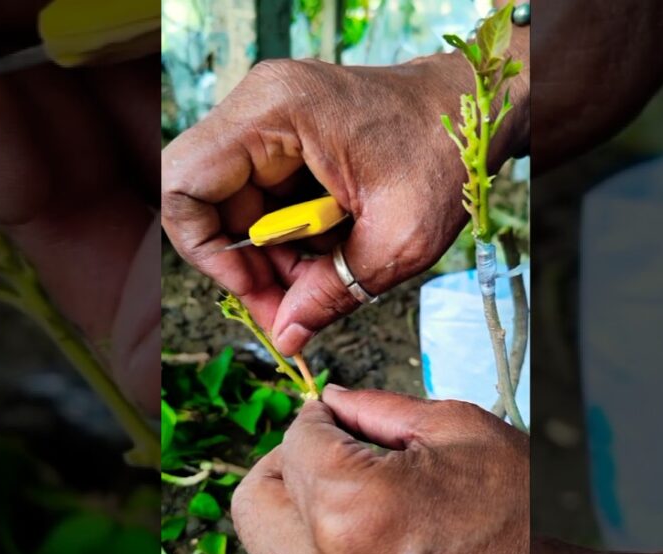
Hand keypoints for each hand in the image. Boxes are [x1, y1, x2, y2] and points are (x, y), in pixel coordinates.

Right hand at [162, 45, 528, 356]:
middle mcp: (259, 106)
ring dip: (272, 255)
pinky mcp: (286, 133)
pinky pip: (262, 196)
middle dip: (245, 263)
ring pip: (233, 204)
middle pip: (207, 201)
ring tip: (323, 279)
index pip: (184, 183)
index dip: (206, 250)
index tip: (256, 289)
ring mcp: (270, 118)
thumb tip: (285, 338)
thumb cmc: (449, 151)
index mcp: (274, 113)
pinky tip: (330, 250)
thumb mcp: (398, 239)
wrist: (477, 106)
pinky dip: (289, 236)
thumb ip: (333, 292)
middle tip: (291, 308)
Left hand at [231, 386, 529, 553]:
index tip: (335, 418)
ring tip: (349, 498)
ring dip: (296, 512)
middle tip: (325, 453)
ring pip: (269, 548)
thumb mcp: (461, 434)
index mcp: (354, 509)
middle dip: (285, 464)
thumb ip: (378, 409)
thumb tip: (331, 400)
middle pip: (255, 500)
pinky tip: (368, 540)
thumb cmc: (525, 523)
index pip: (294, 443)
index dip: (318, 419)